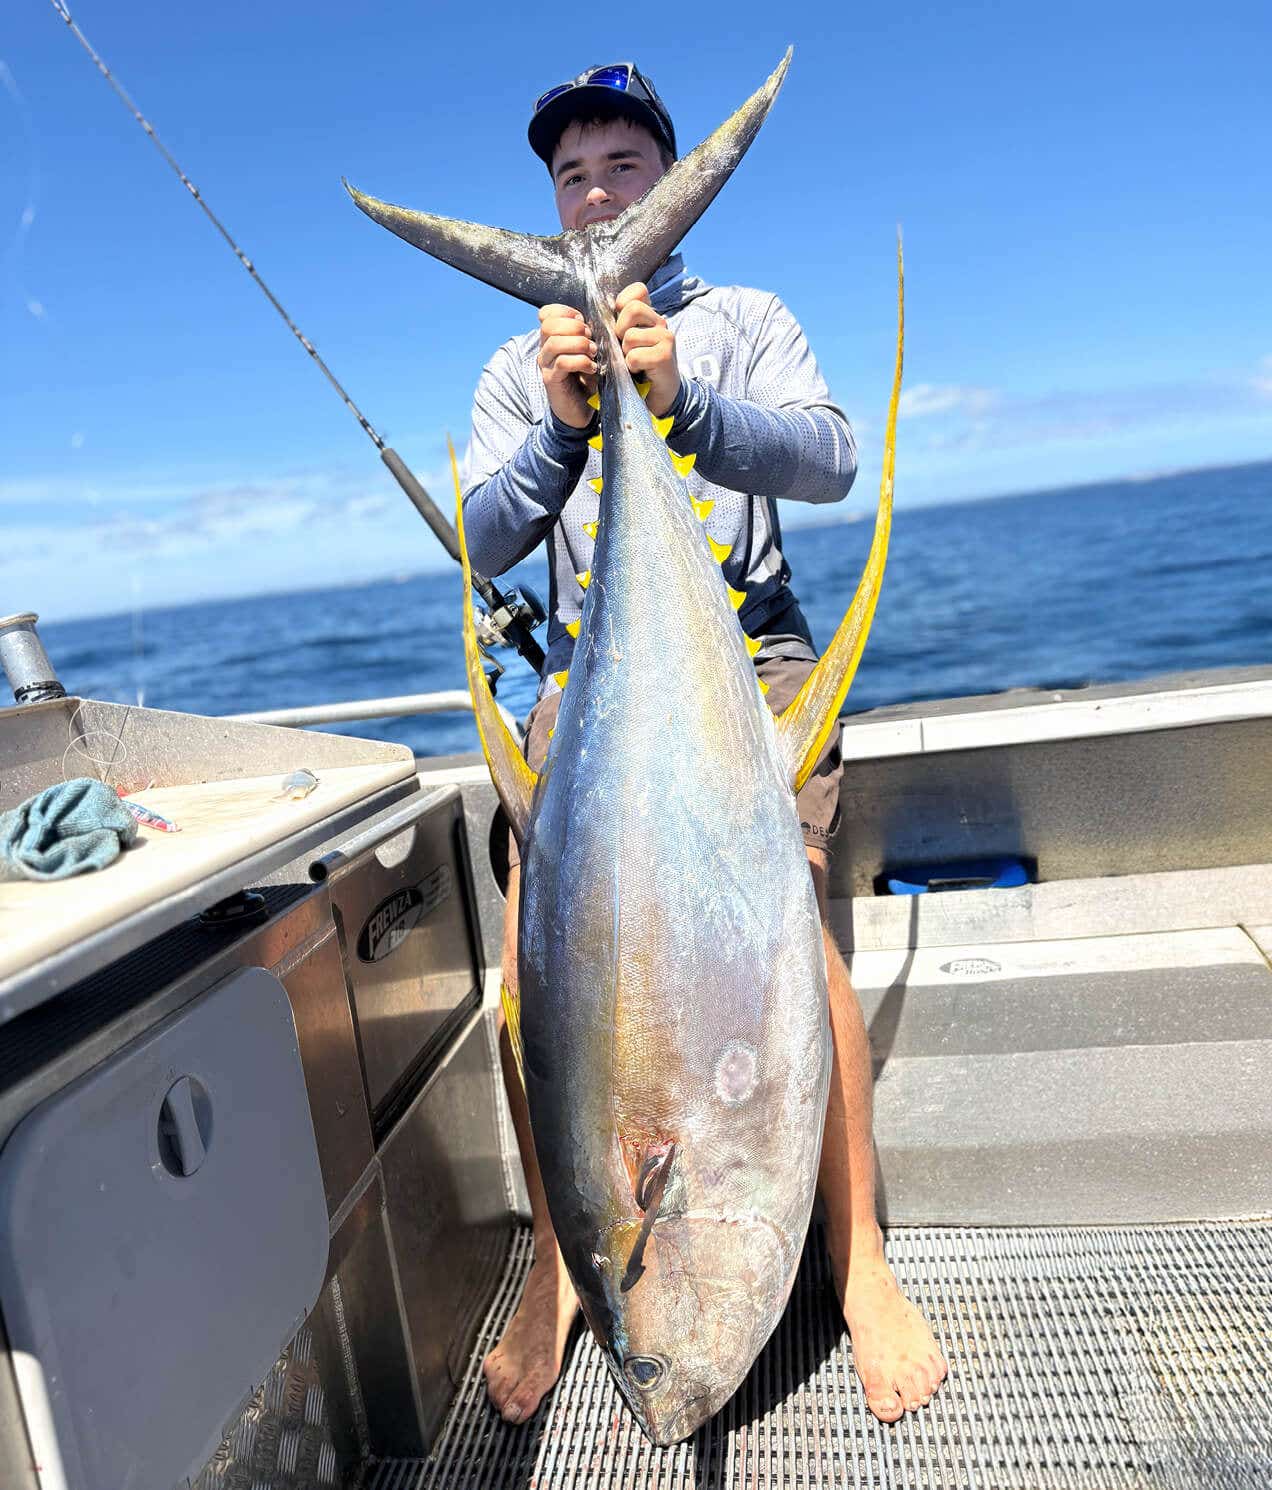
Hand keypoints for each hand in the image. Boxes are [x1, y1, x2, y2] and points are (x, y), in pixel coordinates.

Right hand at [537, 304, 597, 428]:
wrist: (581, 410)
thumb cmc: (587, 378)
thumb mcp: (589, 351)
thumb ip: (587, 335)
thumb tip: (597, 319)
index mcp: (552, 338)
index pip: (546, 314)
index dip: (565, 311)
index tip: (583, 321)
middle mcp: (545, 350)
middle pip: (548, 326)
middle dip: (574, 327)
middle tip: (591, 338)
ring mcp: (546, 365)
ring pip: (554, 343)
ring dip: (578, 344)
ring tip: (593, 353)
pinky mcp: (551, 380)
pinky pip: (562, 363)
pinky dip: (580, 361)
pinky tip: (592, 368)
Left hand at [614, 283, 680, 416]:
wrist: (660, 395)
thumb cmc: (639, 368)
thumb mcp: (628, 343)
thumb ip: (620, 326)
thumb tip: (598, 314)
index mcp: (651, 317)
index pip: (639, 291)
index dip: (624, 302)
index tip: (620, 323)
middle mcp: (661, 322)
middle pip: (632, 310)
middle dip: (620, 331)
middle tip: (625, 348)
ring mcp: (665, 338)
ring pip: (630, 337)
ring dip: (625, 354)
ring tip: (634, 362)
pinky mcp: (664, 356)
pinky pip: (634, 356)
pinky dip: (631, 367)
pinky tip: (639, 371)